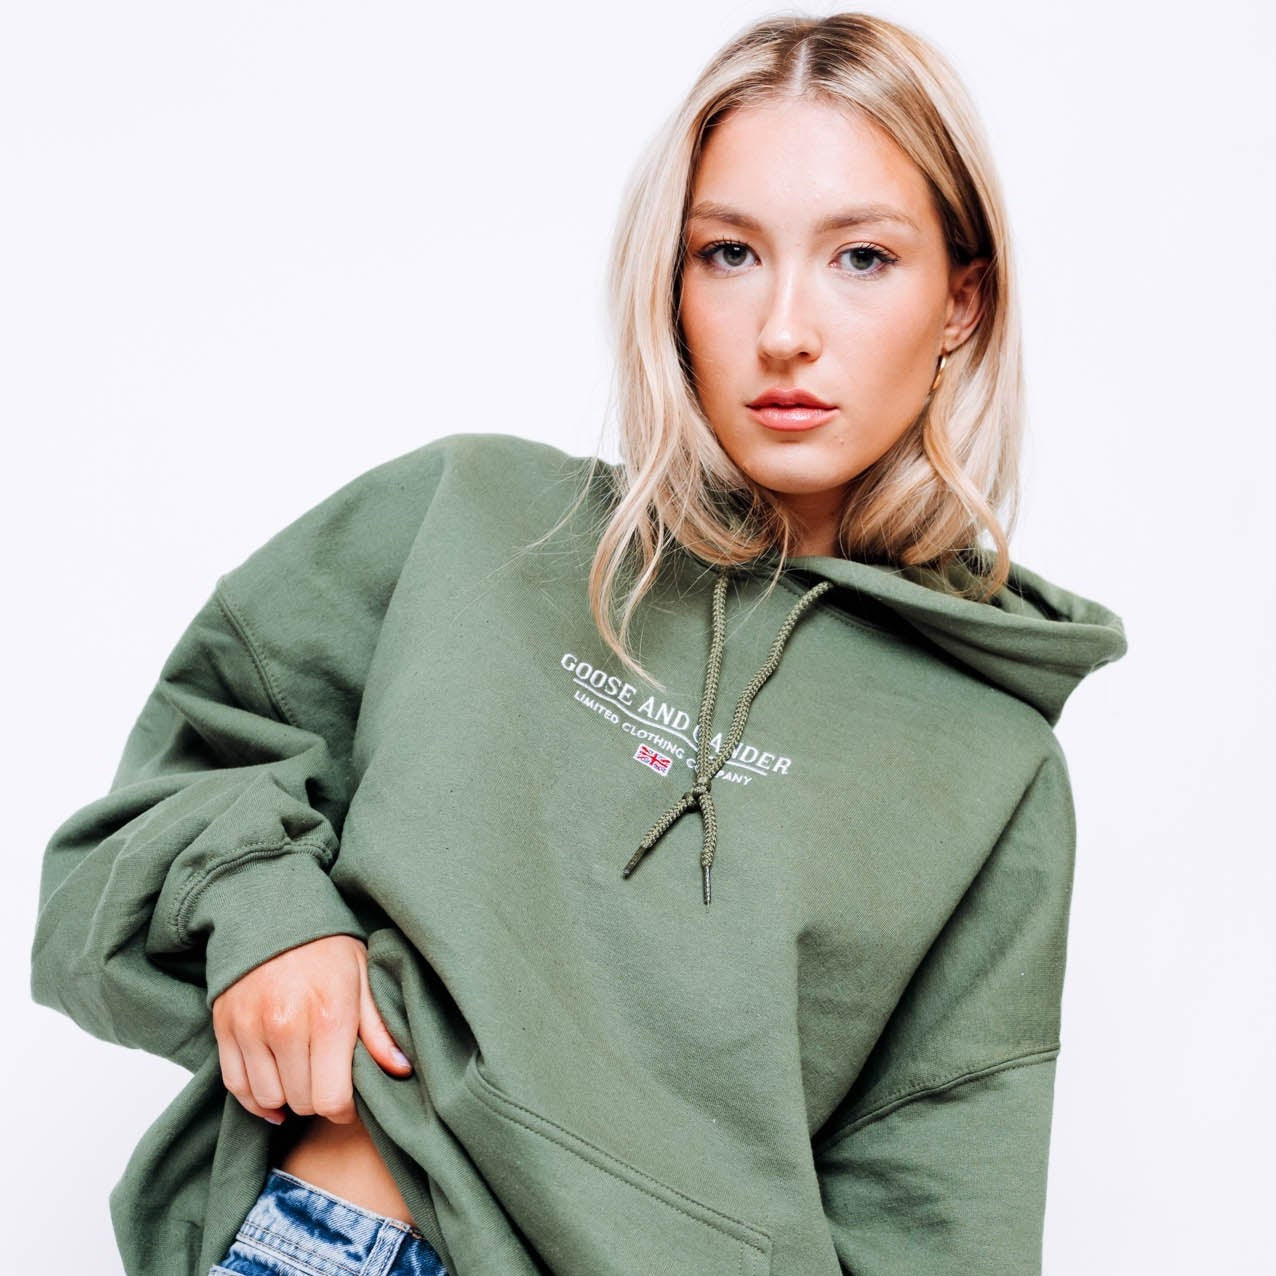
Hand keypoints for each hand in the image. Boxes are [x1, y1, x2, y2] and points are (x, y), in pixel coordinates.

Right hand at [211, 934, 412, 1124]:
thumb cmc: (326, 948)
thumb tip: (400, 1068)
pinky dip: (255, 1098)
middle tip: (327, 1078)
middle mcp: (286, 1026)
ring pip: (269, 1099)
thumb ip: (378, 1028)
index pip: (332, 1098)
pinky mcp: (225, 1029)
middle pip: (302, 1101)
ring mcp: (251, 1029)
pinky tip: (275, 1090)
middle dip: (319, 1098)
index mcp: (329, 1015)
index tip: (349, 1100)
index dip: (344, 1109)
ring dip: (288, 1096)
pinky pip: (236, 1087)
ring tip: (303, 1075)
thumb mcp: (363, 978)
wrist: (273, 912)